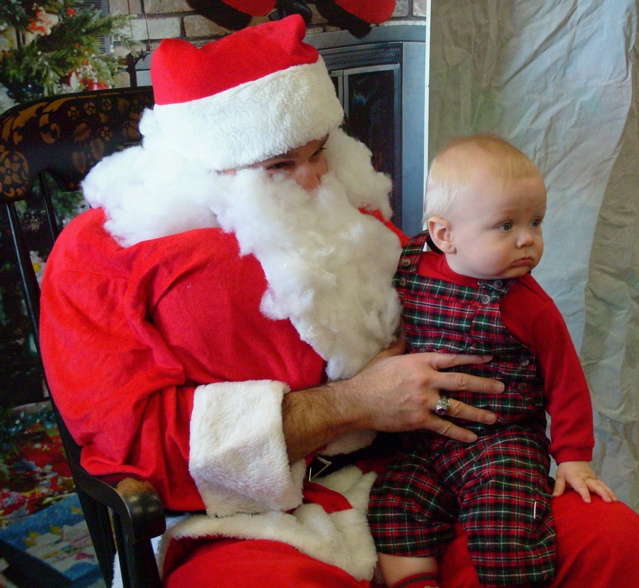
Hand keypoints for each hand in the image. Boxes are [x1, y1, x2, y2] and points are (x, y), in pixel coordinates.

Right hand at [344, 339, 503, 442]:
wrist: (358, 401)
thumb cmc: (370, 377)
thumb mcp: (386, 356)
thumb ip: (400, 347)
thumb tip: (405, 336)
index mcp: (420, 361)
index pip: (453, 359)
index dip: (473, 358)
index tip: (489, 359)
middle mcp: (426, 380)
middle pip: (462, 382)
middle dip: (484, 385)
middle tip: (502, 388)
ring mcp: (425, 401)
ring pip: (458, 406)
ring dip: (478, 412)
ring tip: (494, 417)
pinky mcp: (420, 420)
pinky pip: (444, 427)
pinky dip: (459, 433)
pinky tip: (472, 437)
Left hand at [553, 461, 616, 502]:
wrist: (573, 456)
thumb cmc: (566, 468)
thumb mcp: (560, 475)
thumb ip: (559, 486)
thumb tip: (554, 496)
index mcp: (575, 477)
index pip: (580, 485)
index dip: (584, 492)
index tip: (588, 501)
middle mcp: (586, 478)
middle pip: (595, 485)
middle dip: (602, 493)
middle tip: (608, 501)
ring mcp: (593, 478)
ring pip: (601, 485)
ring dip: (608, 492)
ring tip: (614, 501)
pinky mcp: (596, 478)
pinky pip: (604, 485)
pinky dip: (609, 491)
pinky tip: (614, 499)